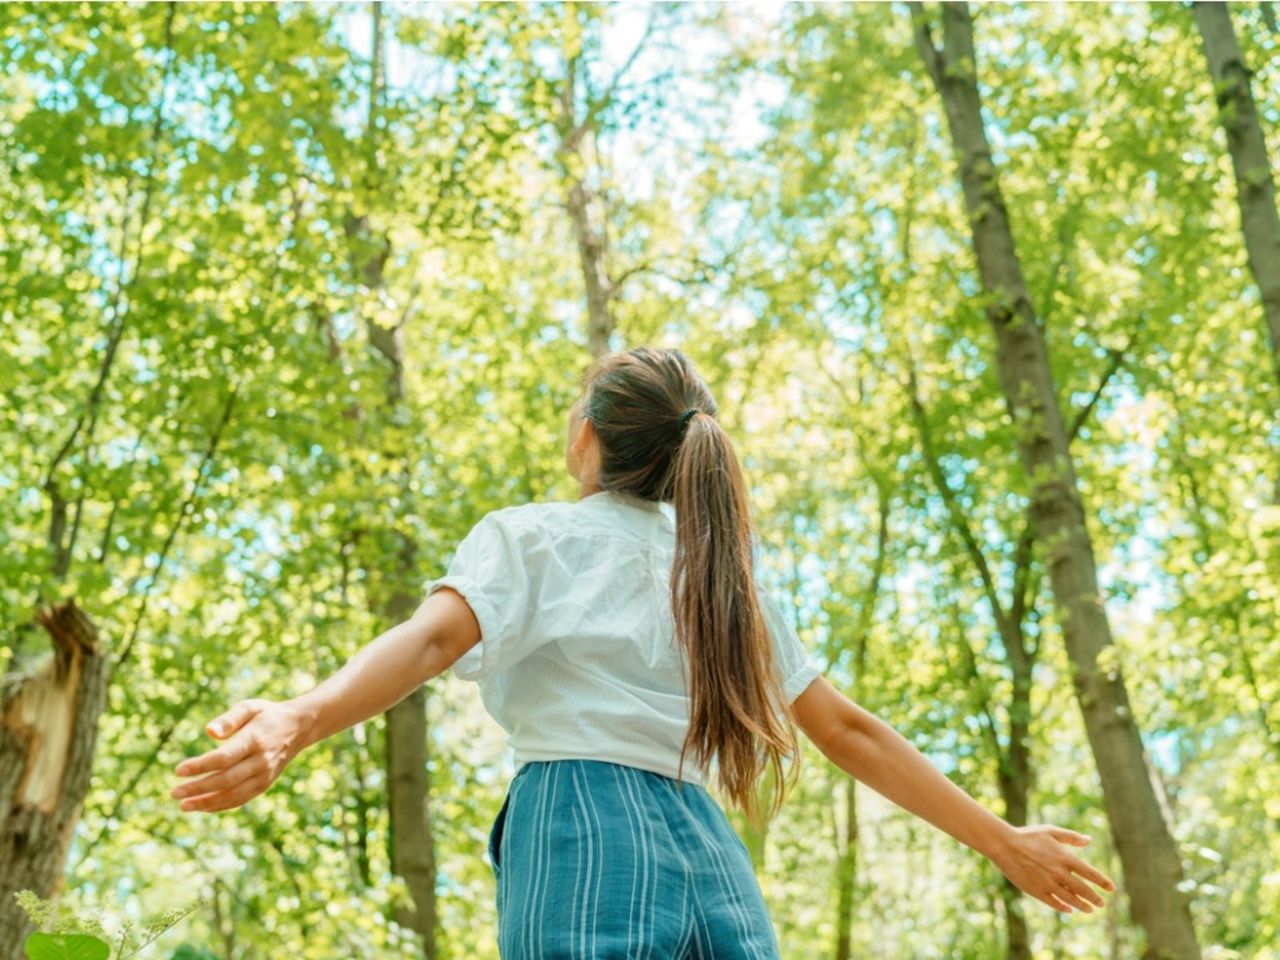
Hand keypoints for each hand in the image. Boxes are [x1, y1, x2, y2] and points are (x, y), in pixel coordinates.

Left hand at [171, 698, 311, 812]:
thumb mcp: (250, 707)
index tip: (178, 770)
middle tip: (174, 792)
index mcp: (255, 739)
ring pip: (233, 795)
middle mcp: (261, 761)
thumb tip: (209, 732)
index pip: (224, 757)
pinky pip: (241, 799)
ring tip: (183, 805)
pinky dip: (220, 806)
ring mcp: (264, 775)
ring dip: (206, 802)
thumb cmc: (266, 715)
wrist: (298, 728)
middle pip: (226, 780)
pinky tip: (202, 806)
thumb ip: (229, 718)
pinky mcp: (264, 784)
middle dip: (198, 789)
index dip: (200, 766)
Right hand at [990, 824, 1116, 914]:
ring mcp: (1048, 884)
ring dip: (1082, 906)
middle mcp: (1059, 873)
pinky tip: (1069, 909)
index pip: (1090, 873)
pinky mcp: (1036, 891)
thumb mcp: (1051, 831)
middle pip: (1083, 890)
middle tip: (1101, 904)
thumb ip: (1071, 837)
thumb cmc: (1028, 836)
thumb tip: (1089, 840)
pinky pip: (1054, 903)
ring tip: (1089, 909)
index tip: (1111, 889)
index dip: (1102, 882)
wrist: (1005, 845)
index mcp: (1065, 858)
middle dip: (1095, 898)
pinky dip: (1064, 908)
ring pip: (1071, 900)